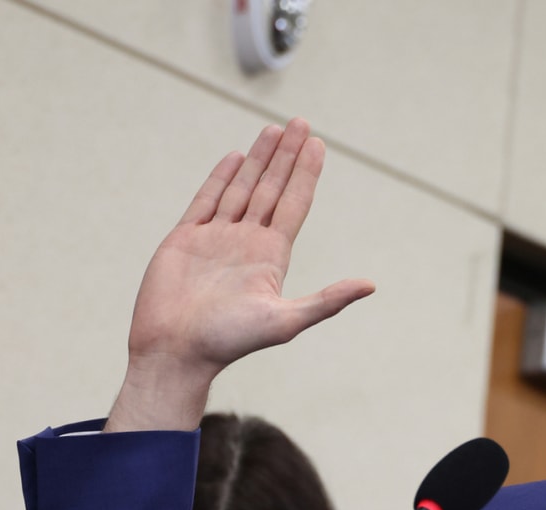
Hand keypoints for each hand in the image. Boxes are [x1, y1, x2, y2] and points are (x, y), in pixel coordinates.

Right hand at [106, 118, 374, 431]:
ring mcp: (216, 238)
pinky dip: (221, 178)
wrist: (175, 352)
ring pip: (242, 188)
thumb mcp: (286, 321)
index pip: (294, 203)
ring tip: (274, 129)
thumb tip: (371, 285)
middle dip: (287, 156)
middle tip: (301, 122)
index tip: (319, 144)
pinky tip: (237, 157)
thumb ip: (327, 301)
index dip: (306, 174)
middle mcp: (247, 242)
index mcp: (272, 256)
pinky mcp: (185, 240)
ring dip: (259, 159)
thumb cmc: (229, 341)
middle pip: (272, 188)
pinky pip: (206, 200)